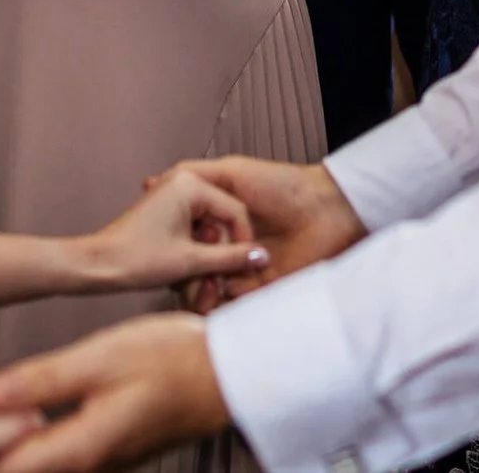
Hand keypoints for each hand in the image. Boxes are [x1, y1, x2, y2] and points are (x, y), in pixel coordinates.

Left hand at [0, 315, 228, 472]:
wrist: (227, 372)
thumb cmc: (175, 361)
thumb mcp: (102, 356)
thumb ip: (44, 379)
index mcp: (82, 447)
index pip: (5, 469)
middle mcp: (90, 465)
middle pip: (19, 471)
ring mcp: (101, 462)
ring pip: (40, 464)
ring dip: (12, 442)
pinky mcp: (109, 451)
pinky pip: (61, 455)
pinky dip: (38, 438)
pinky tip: (30, 410)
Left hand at [82, 169, 268, 293]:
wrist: (97, 266)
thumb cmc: (134, 259)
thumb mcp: (191, 261)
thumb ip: (231, 259)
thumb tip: (261, 257)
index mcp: (190, 183)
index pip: (235, 211)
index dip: (245, 243)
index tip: (249, 267)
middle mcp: (182, 182)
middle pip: (222, 218)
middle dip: (223, 251)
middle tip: (220, 277)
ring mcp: (172, 196)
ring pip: (208, 226)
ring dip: (209, 255)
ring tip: (199, 277)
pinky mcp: (165, 211)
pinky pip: (193, 228)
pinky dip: (195, 251)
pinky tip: (187, 270)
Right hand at [163, 156, 364, 304]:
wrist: (326, 211)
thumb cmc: (283, 185)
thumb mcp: (233, 171)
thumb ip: (195, 174)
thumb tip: (152, 181)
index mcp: (217, 223)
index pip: (183, 243)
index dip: (173, 247)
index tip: (168, 245)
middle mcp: (226, 249)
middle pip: (192, 272)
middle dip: (184, 277)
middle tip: (185, 276)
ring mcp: (242, 272)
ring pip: (209, 292)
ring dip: (200, 294)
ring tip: (204, 288)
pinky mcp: (260, 292)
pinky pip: (233, 307)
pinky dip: (221, 307)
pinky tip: (218, 298)